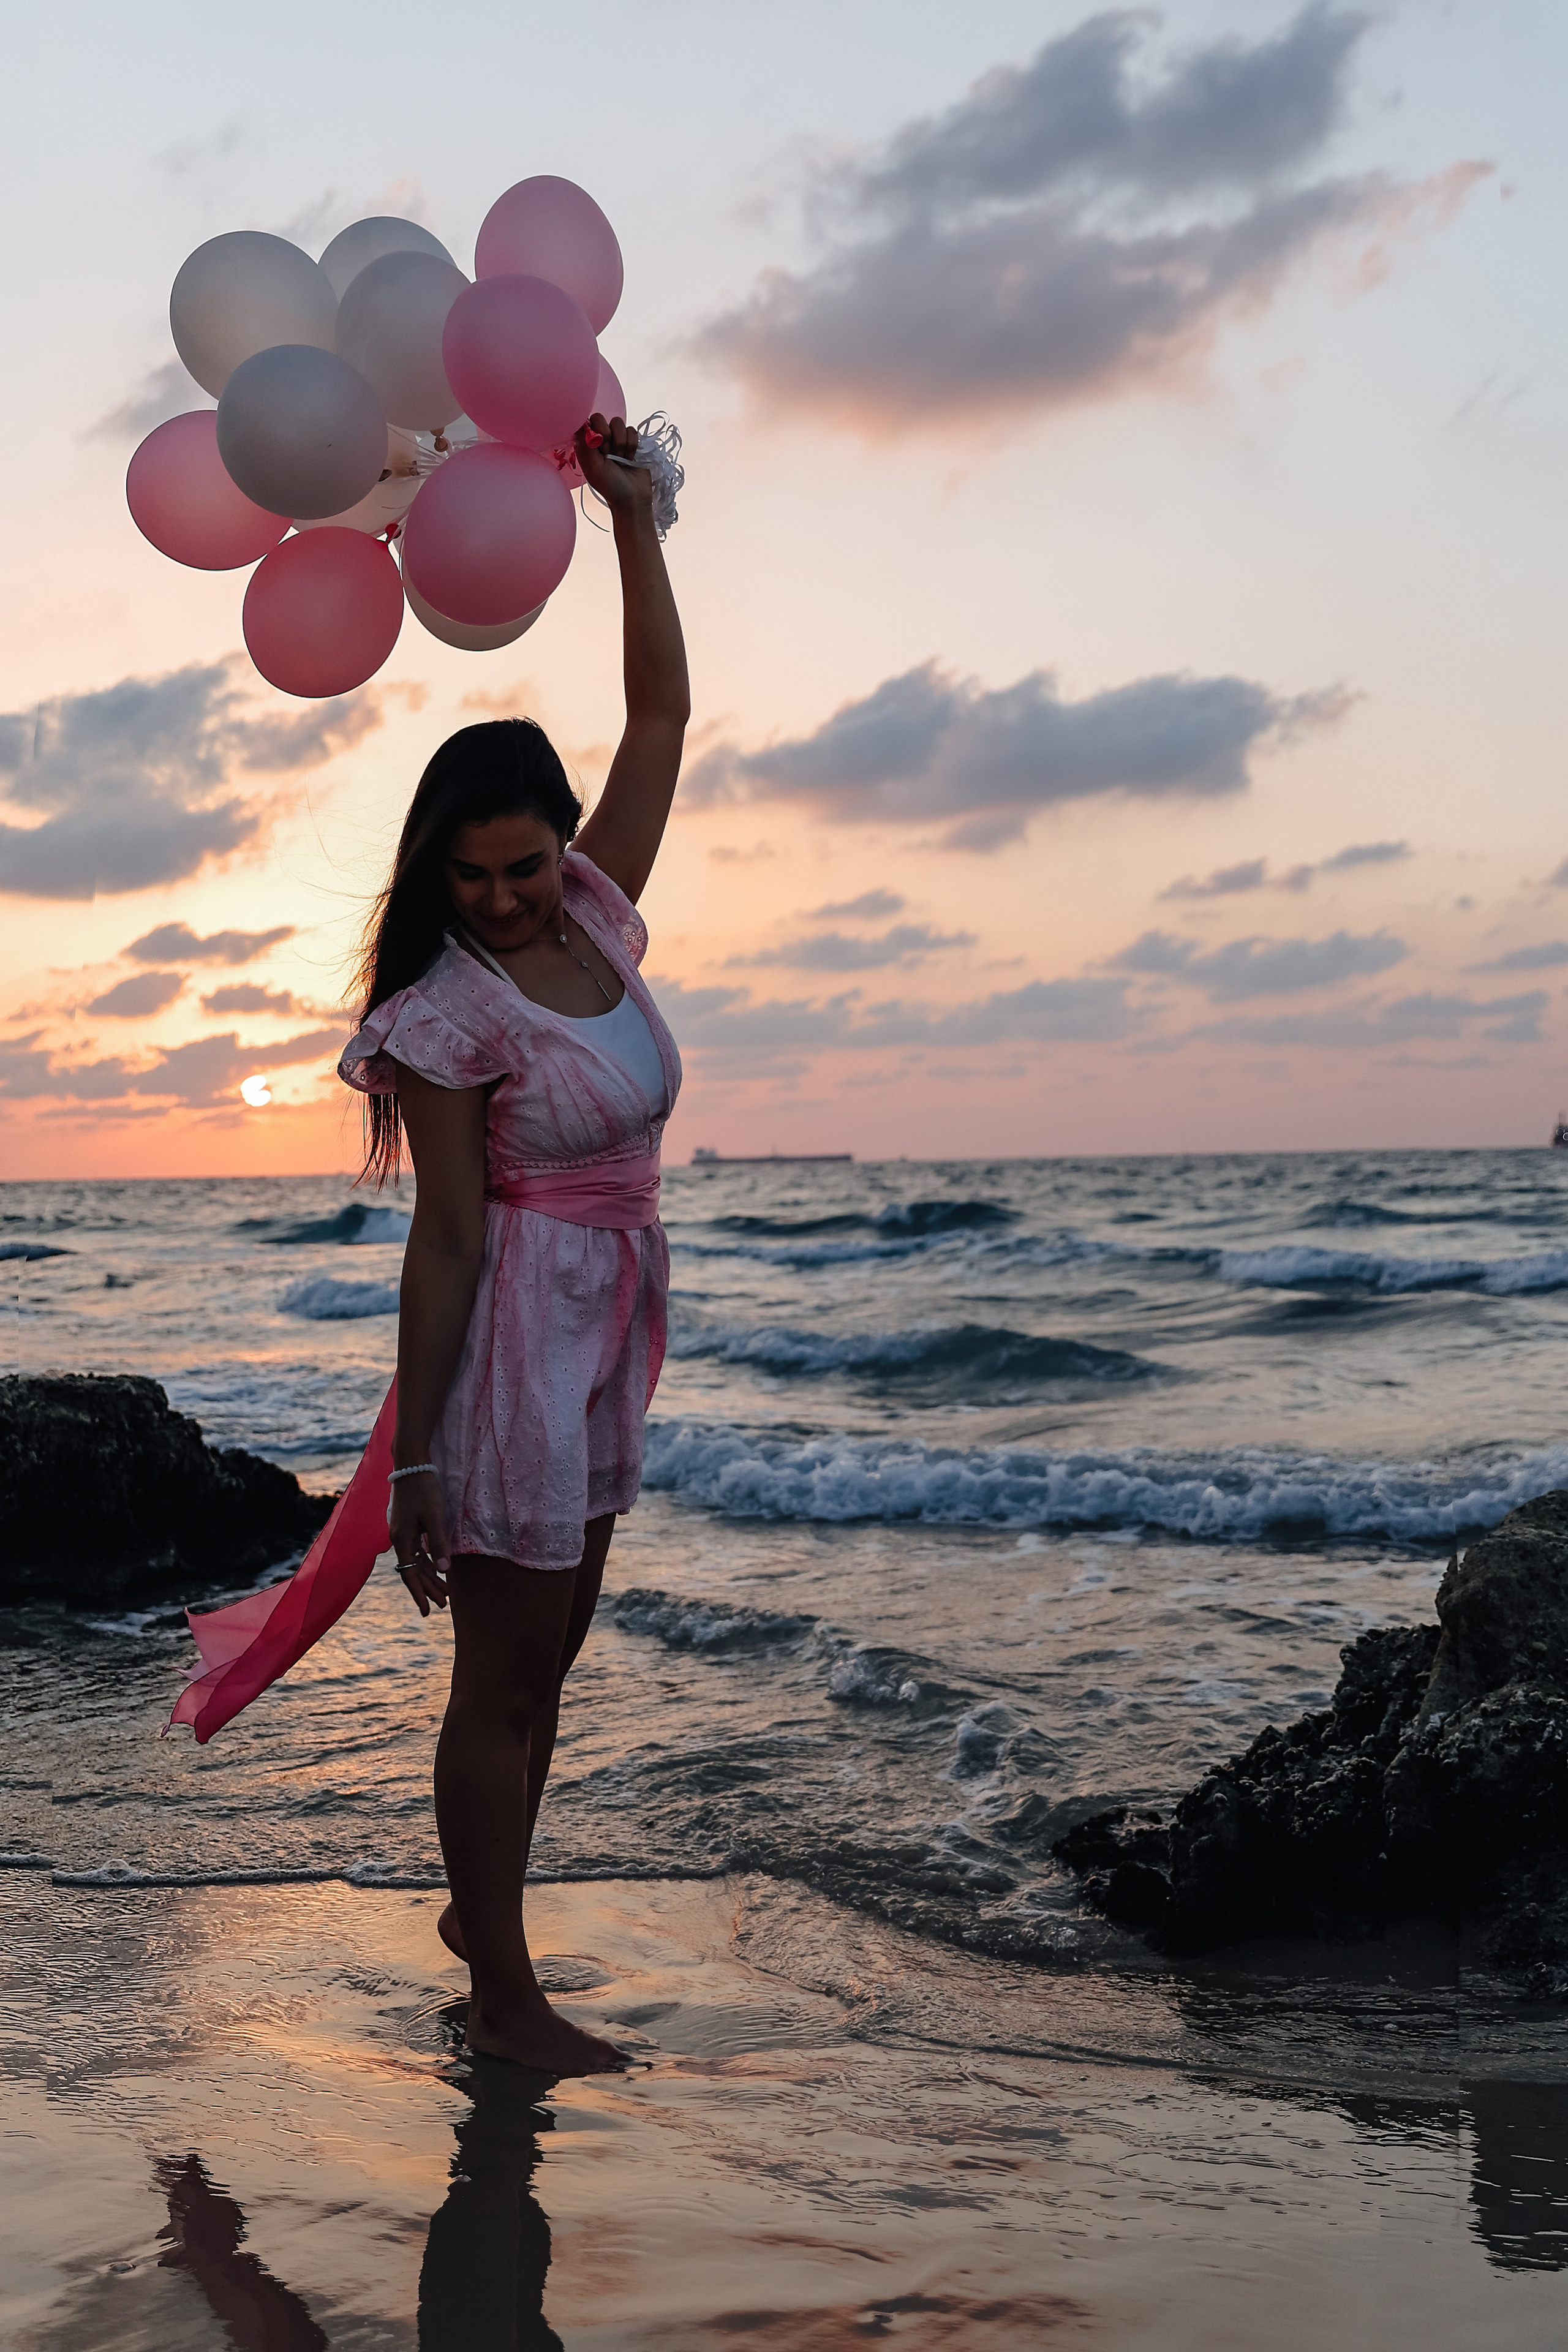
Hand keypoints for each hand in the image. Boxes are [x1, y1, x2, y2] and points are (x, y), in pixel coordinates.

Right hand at [387, 1471, 451, 1615]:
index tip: (427, 1611)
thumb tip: (445, 1569)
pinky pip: (419, 1551)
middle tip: (443, 1604)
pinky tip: (439, 1570)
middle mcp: (399, 1540)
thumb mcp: (434, 1517)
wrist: (412, 1465)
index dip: (419, 1593)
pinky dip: (429, 1562)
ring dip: (431, 1576)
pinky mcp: (410, 1526)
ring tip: (445, 1592)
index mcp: (401, 1540)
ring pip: (417, 1562)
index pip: (410, 1575)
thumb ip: (438, 1543)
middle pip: (414, 1571)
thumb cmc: (423, 1489)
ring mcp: (404, 1533)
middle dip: (428, 1588)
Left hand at [576, 413, 652, 519]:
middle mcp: (599, 441)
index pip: (584, 422)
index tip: (598, 443)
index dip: (592, 429)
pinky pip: (631, 430)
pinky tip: (630, 458)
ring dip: (621, 442)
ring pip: (618, 423)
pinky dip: (632, 444)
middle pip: (600, 418)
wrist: (633, 498)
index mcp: (586, 446)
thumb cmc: (611, 487)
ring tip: (621, 458)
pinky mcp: (630, 442)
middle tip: (609, 452)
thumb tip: (580, 424)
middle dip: (608, 435)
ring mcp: (615, 440)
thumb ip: (586, 445)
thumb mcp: (594, 468)